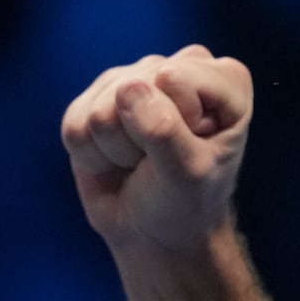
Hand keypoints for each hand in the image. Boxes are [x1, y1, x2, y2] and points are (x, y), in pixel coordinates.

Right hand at [61, 44, 252, 250]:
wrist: (157, 233)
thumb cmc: (188, 201)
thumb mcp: (189, 173)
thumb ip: (164, 130)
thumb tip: (128, 89)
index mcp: (224, 78)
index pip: (175, 79)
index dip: (178, 123)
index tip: (194, 149)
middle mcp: (180, 67)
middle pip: (133, 91)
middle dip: (141, 140)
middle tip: (162, 162)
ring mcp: (135, 78)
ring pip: (100, 111)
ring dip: (116, 150)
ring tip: (141, 163)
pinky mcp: (95, 99)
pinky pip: (75, 125)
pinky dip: (92, 156)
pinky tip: (115, 161)